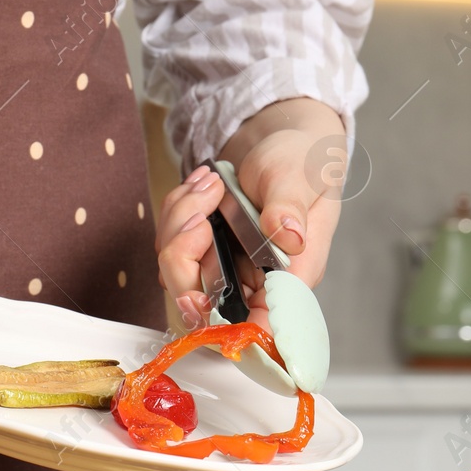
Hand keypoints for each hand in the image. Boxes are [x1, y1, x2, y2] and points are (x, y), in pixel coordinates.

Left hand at [156, 98, 344, 330]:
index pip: (256, 328)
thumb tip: (289, 237)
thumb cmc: (300, 163)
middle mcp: (253, 282)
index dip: (223, 326)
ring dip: (179, 225)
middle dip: (186, 259)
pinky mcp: (203, 250)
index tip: (199, 298)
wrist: (282, 142)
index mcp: (288, 279)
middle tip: (202, 215)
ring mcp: (224, 267)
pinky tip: (199, 186)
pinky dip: (176, 212)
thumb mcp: (300, 177)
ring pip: (177, 273)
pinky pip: (170, 244)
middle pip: (201, 307)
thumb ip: (291, 207)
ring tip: (208, 185)